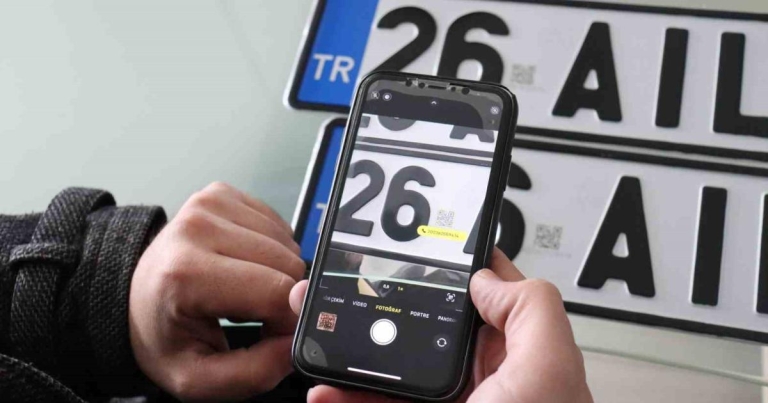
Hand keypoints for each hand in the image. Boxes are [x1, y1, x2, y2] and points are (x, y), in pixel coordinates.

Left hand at [129, 182, 304, 400]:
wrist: (131, 297)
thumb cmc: (164, 337)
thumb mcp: (198, 380)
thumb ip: (254, 373)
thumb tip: (296, 342)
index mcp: (186, 274)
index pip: (276, 292)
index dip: (286, 322)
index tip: (269, 335)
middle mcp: (197, 228)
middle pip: (288, 265)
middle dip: (283, 298)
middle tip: (252, 314)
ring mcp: (210, 203)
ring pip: (288, 244)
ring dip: (278, 273)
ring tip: (243, 289)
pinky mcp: (221, 193)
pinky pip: (278, 225)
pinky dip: (271, 250)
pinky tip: (244, 265)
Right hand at [288, 248, 591, 402]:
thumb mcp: (548, 371)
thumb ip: (531, 311)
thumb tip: (488, 277)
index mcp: (518, 347)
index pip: (484, 287)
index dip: (450, 262)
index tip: (411, 244)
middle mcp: (483, 370)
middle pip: (426, 321)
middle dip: (387, 305)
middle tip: (348, 292)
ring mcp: (450, 399)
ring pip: (395, 365)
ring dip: (356, 353)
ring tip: (326, 339)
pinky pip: (380, 402)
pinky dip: (349, 396)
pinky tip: (328, 392)